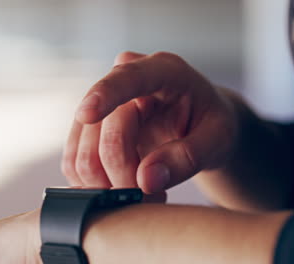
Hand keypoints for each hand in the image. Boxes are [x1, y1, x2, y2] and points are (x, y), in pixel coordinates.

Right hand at [62, 51, 237, 193]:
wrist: (198, 124)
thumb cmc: (210, 125)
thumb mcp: (218, 139)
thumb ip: (187, 157)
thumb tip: (146, 179)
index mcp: (164, 70)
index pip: (128, 77)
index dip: (105, 94)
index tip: (87, 114)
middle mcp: (126, 81)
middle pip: (103, 131)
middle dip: (124, 174)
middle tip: (153, 196)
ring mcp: (103, 104)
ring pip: (81, 152)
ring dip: (107, 184)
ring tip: (145, 193)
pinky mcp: (89, 129)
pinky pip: (75, 162)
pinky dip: (95, 185)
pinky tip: (126, 187)